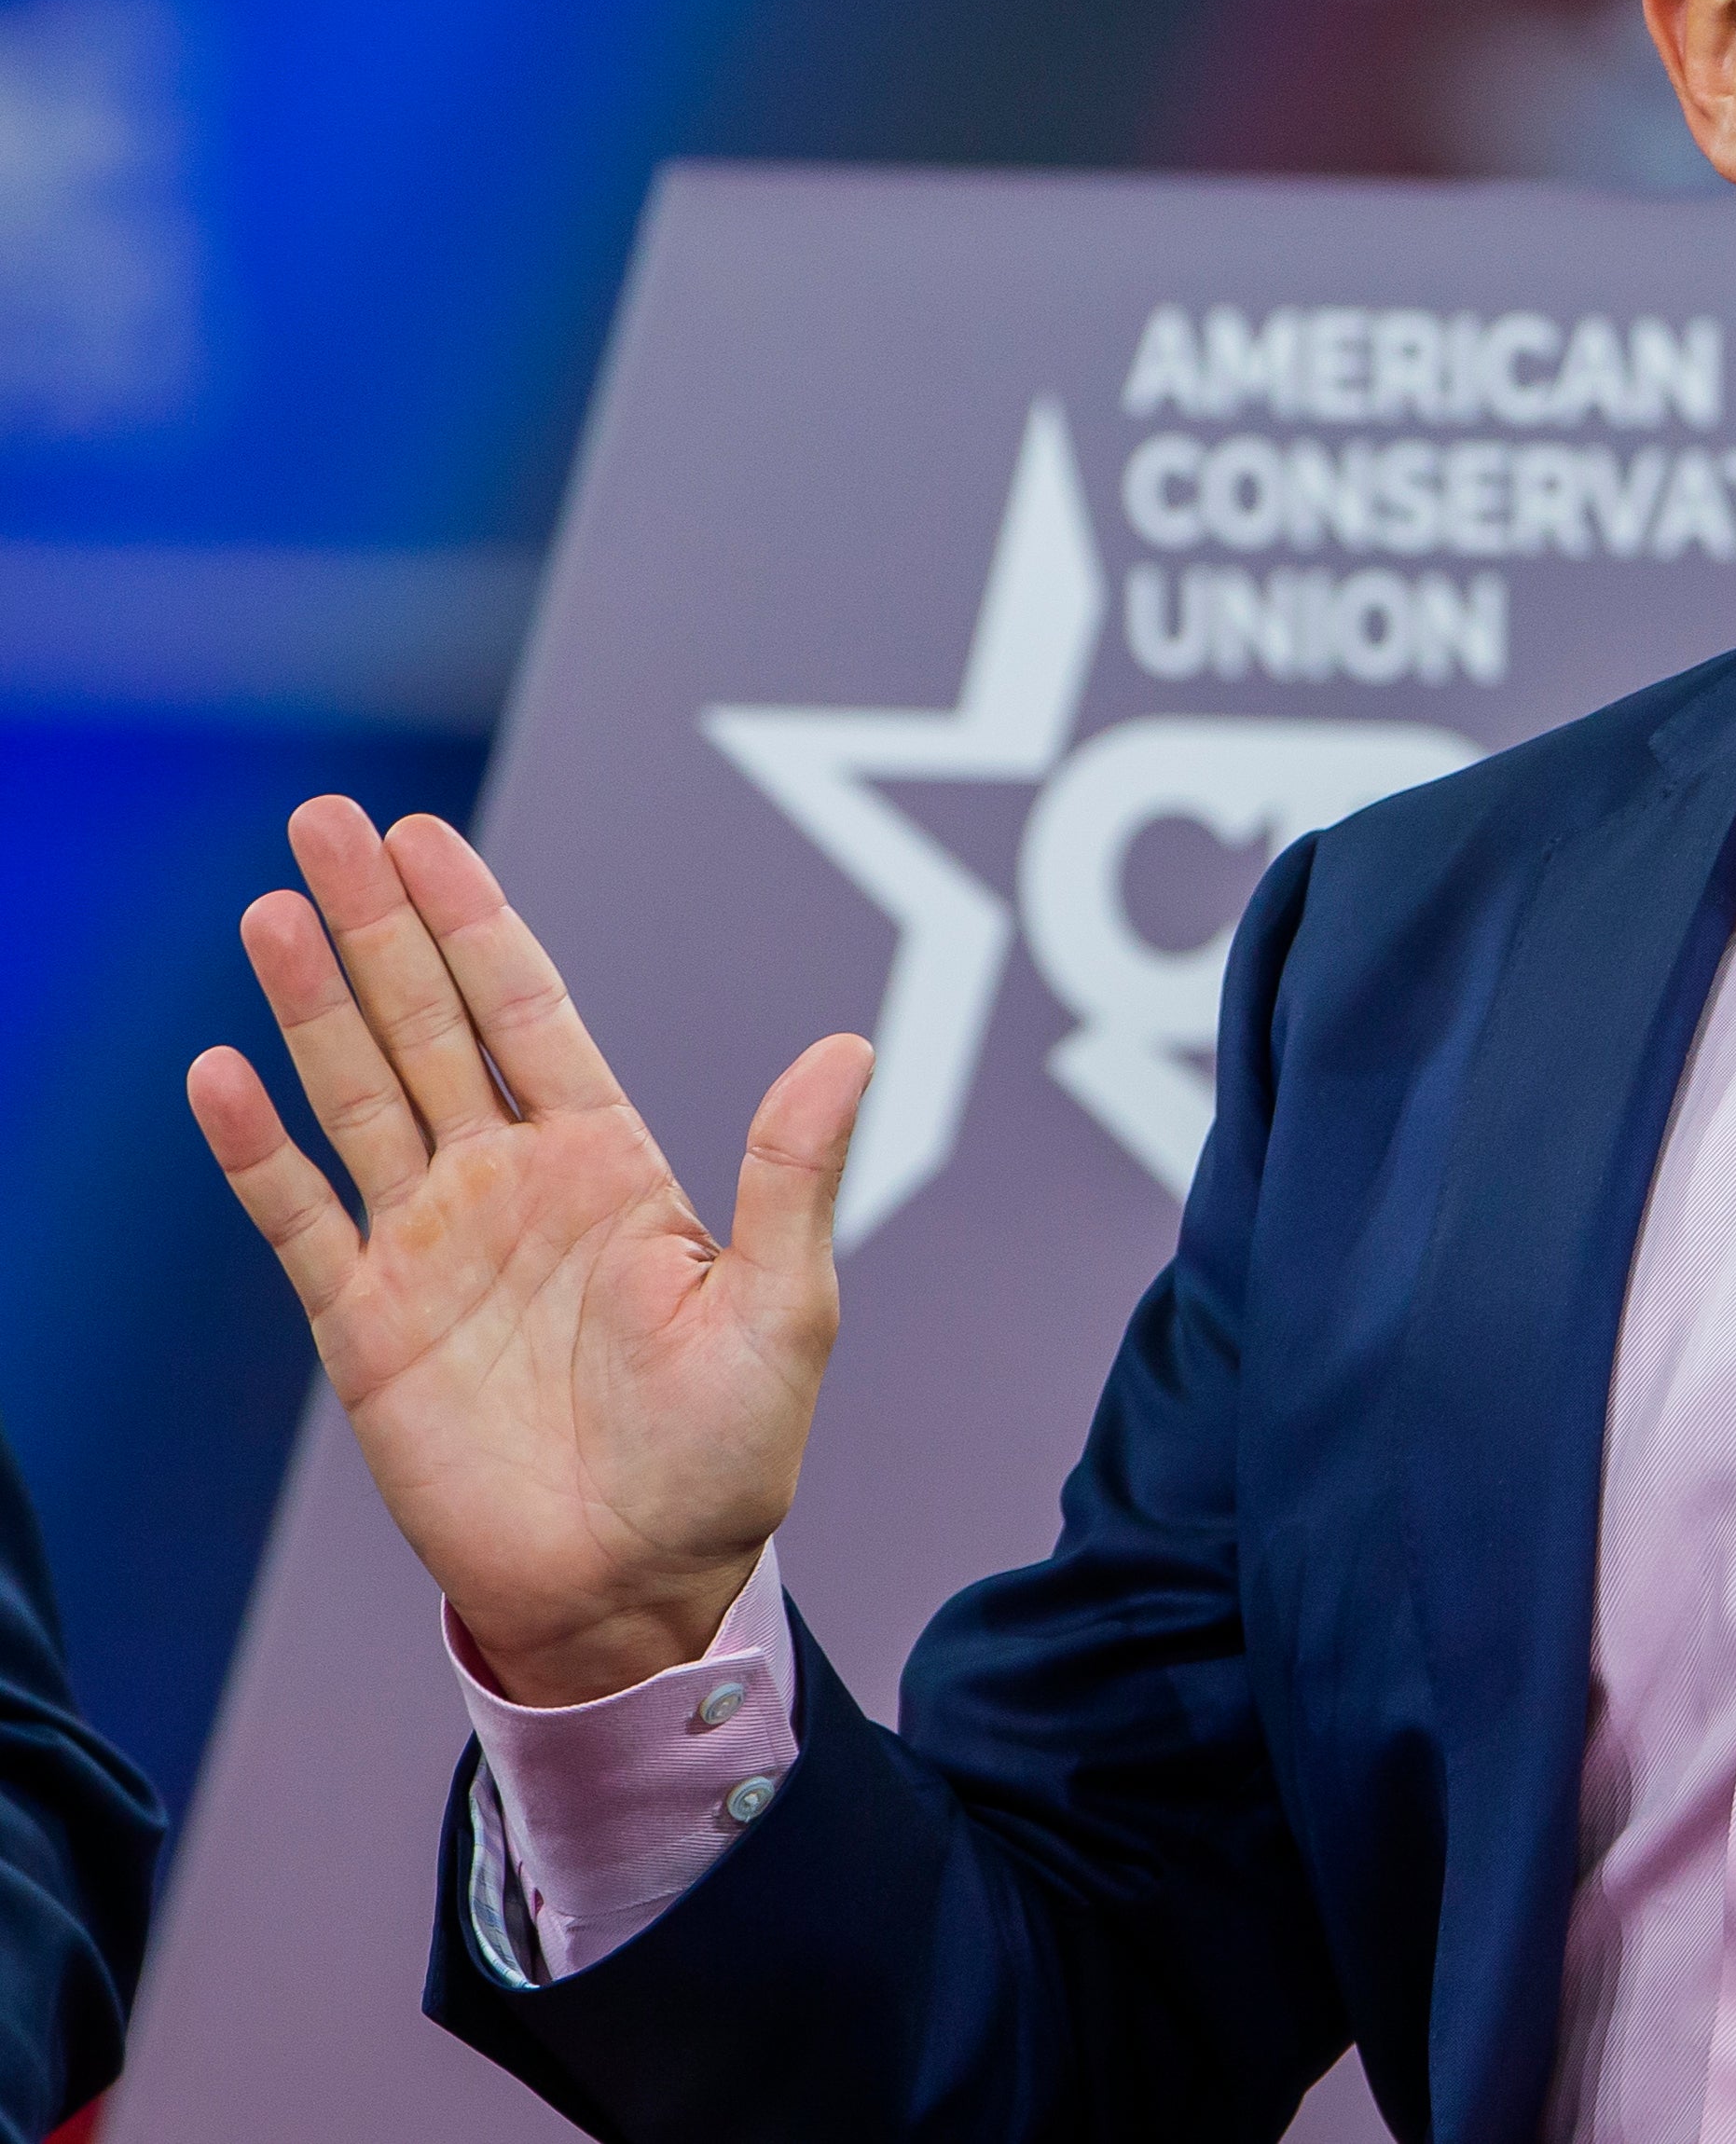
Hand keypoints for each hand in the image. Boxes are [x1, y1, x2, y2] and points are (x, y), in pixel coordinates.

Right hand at [186, 798, 866, 1706]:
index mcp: (608, 1162)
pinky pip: (300, 1219)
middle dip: (376, 923)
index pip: (528, 1008)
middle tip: (324, 819)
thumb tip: (846, 1050)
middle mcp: (508, 1183)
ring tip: (272, 907)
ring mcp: (429, 1247)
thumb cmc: (726, 1455)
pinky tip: (220, 1071)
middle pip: (426, 1023)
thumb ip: (791, 1174)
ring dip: (311, 1005)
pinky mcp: (366, 1327)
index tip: (425, 836)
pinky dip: (258, 1150)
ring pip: (357, 1095)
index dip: (475, 920)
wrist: (638, 1585)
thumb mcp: (782, 1307)